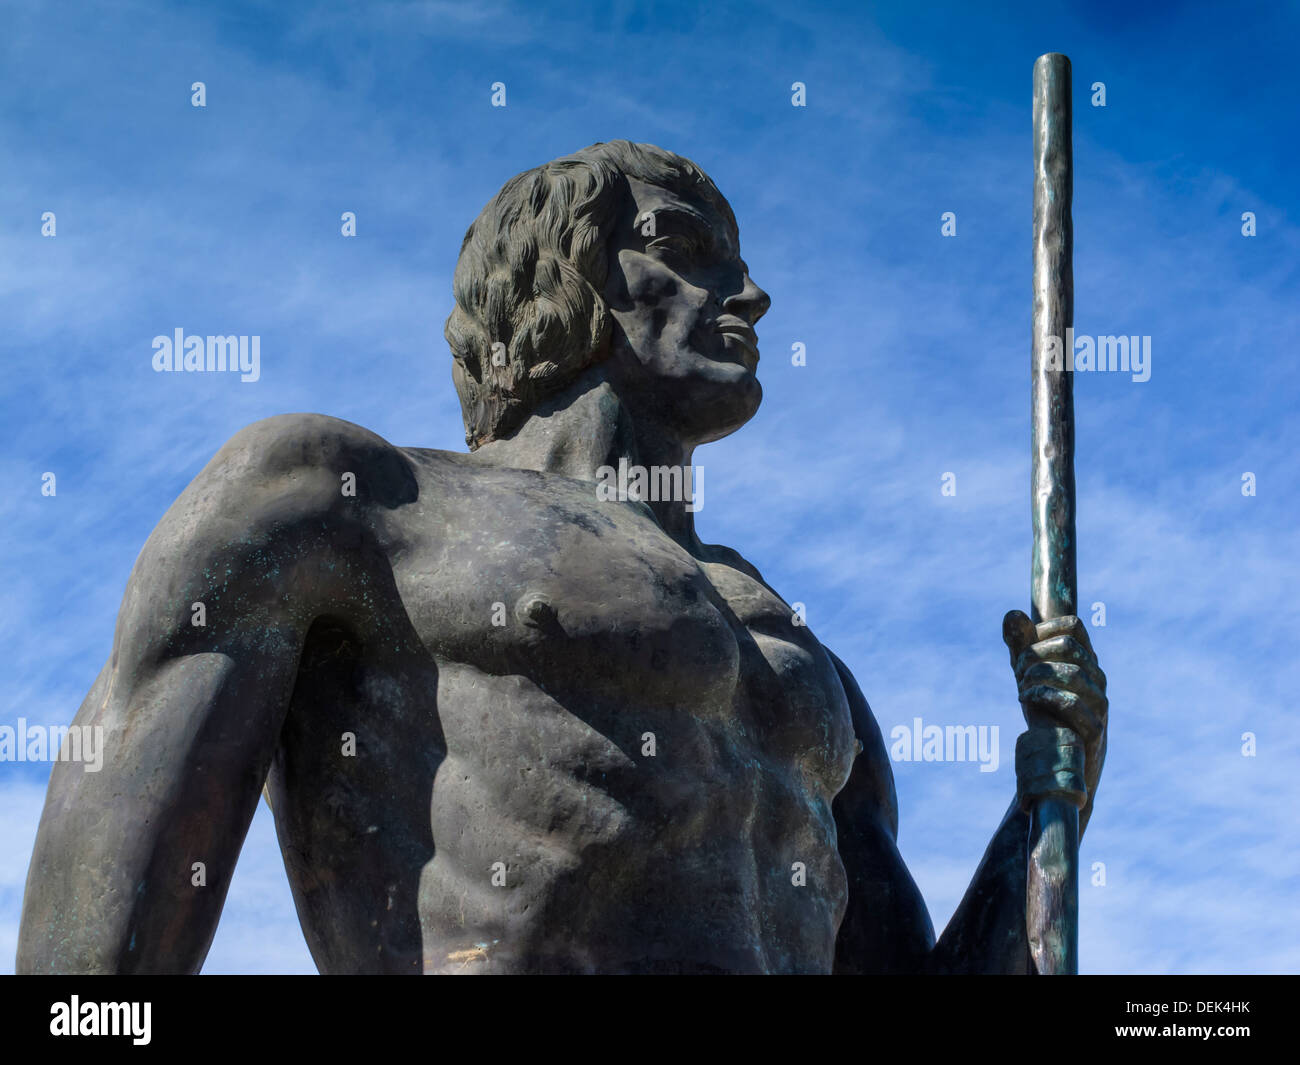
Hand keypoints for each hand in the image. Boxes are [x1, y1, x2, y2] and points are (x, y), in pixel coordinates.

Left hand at [1002, 610, 1107, 825]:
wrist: (1060, 763)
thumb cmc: (1047, 713)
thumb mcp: (1028, 676)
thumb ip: (1021, 646)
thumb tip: (1012, 615)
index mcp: (1086, 659)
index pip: (1073, 625)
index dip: (1042, 629)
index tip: (1023, 648)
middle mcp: (1098, 677)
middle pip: (1068, 645)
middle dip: (1034, 654)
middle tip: (1018, 673)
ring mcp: (1100, 703)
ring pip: (1073, 671)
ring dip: (1037, 675)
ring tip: (1021, 688)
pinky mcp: (1095, 728)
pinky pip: (1073, 702)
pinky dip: (1043, 695)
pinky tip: (1025, 700)